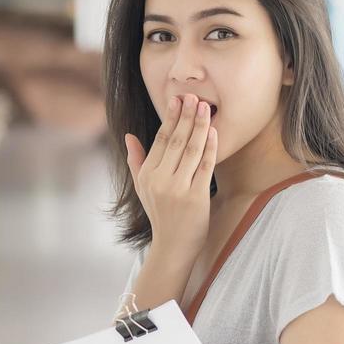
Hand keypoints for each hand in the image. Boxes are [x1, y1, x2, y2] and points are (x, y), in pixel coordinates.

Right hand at [124, 93, 217, 259]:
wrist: (172, 246)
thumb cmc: (160, 215)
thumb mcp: (142, 188)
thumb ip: (136, 161)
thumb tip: (128, 136)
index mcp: (148, 175)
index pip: (161, 140)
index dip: (170, 118)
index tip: (178, 99)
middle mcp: (160, 180)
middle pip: (176, 141)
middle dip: (187, 116)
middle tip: (195, 96)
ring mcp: (178, 189)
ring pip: (192, 150)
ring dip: (200, 126)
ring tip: (207, 108)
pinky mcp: (196, 197)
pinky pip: (205, 166)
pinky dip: (211, 148)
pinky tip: (215, 132)